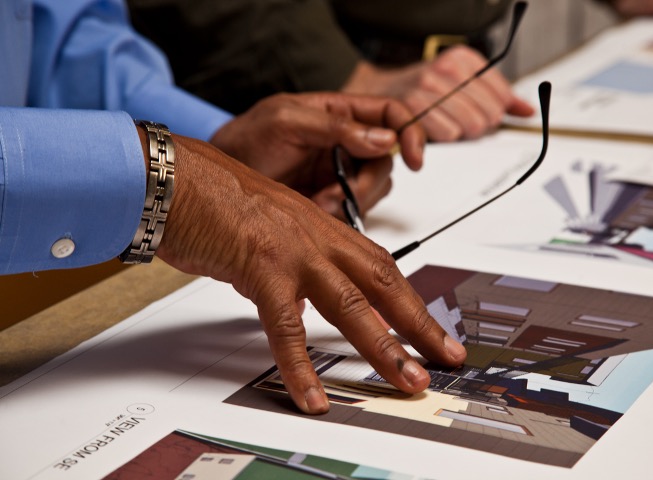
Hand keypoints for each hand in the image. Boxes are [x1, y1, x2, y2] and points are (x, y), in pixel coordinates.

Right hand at [153, 133, 466, 413]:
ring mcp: (293, 252)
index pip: (381, 267)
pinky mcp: (260, 268)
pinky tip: (312, 397)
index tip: (431, 330)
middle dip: (419, 324)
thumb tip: (300, 302)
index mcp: (322, 229)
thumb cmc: (217, 202)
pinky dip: (301, 366)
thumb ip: (292, 266)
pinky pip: (286, 327)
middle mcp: (317, 238)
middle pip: (383, 283)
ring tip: (407, 381)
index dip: (410, 300)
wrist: (177, 178)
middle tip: (446, 357)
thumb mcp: (270, 232)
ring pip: (351, 304)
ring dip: (383, 347)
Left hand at [209, 92, 425, 216]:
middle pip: (385, 162)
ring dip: (350, 202)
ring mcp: (338, 174)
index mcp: (340, 113)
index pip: (392, 115)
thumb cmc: (245, 140)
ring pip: (372, 191)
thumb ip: (335, 126)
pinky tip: (316, 212)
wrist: (219, 180)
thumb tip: (384, 138)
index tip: (414, 158)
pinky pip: (353, 212)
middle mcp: (345, 143)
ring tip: (318, 203)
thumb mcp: (285, 121)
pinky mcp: (329, 201)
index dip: (411, 133)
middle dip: (366, 183)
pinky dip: (340, 217)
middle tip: (340, 194)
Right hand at [342, 45, 534, 141]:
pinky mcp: (412, 108)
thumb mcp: (462, 82)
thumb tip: (527, 110)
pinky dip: (444, 139)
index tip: (487, 117)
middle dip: (480, 127)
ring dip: (461, 135)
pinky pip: (448, 135)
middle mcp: (446, 69)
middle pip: (488, 115)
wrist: (377, 91)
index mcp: (463, 59)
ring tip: (447, 128)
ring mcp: (428, 87)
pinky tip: (435, 132)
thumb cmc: (421, 90)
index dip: (497, 113)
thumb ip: (498, 95)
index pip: (501, 95)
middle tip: (463, 126)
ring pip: (470, 127)